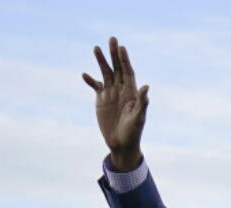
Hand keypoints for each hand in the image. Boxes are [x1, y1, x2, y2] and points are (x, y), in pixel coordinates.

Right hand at [81, 36, 148, 170]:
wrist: (121, 144)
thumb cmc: (133, 133)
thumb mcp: (139, 118)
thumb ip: (142, 103)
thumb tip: (146, 87)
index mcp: (132, 93)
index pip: (128, 72)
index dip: (125, 60)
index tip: (122, 48)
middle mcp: (121, 90)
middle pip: (118, 69)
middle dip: (114, 55)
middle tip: (112, 39)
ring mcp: (110, 94)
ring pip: (105, 74)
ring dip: (101, 62)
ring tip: (96, 48)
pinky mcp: (101, 100)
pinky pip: (95, 87)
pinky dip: (90, 80)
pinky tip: (84, 74)